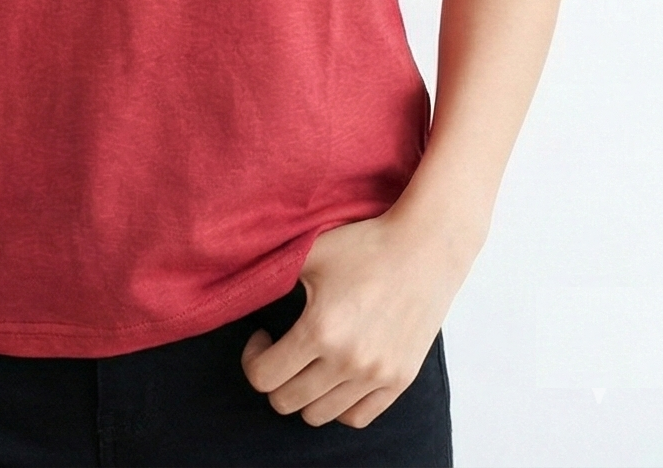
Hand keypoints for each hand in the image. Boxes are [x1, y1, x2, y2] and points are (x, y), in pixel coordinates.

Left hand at [240, 211, 469, 428]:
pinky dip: (338, 405)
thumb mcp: (310, 252)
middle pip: (287, 402)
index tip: (262, 337)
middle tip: (281, 349)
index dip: (252, 359)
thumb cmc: (365, 244)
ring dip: (304, 393)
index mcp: (320, 329)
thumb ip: (273, 275)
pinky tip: (334, 375)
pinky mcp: (400, 380)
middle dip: (274, 378)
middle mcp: (348, 360)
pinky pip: (357, 418)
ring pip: (319, 415)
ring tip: (308, 361)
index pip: (263, 378)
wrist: (425, 248)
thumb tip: (237, 288)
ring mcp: (377, 375)